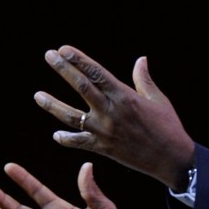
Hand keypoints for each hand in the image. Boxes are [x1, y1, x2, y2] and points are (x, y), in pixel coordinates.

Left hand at [33, 45, 195, 190]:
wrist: (171, 159)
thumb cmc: (167, 125)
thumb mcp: (157, 99)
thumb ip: (144, 79)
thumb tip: (141, 59)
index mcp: (125, 96)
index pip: (96, 73)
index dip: (79, 60)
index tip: (64, 49)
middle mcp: (111, 112)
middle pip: (82, 87)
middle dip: (64, 69)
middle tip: (49, 55)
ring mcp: (104, 131)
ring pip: (71, 117)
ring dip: (53, 105)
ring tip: (37, 95)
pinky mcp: (103, 148)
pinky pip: (79, 142)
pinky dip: (66, 139)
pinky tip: (55, 134)